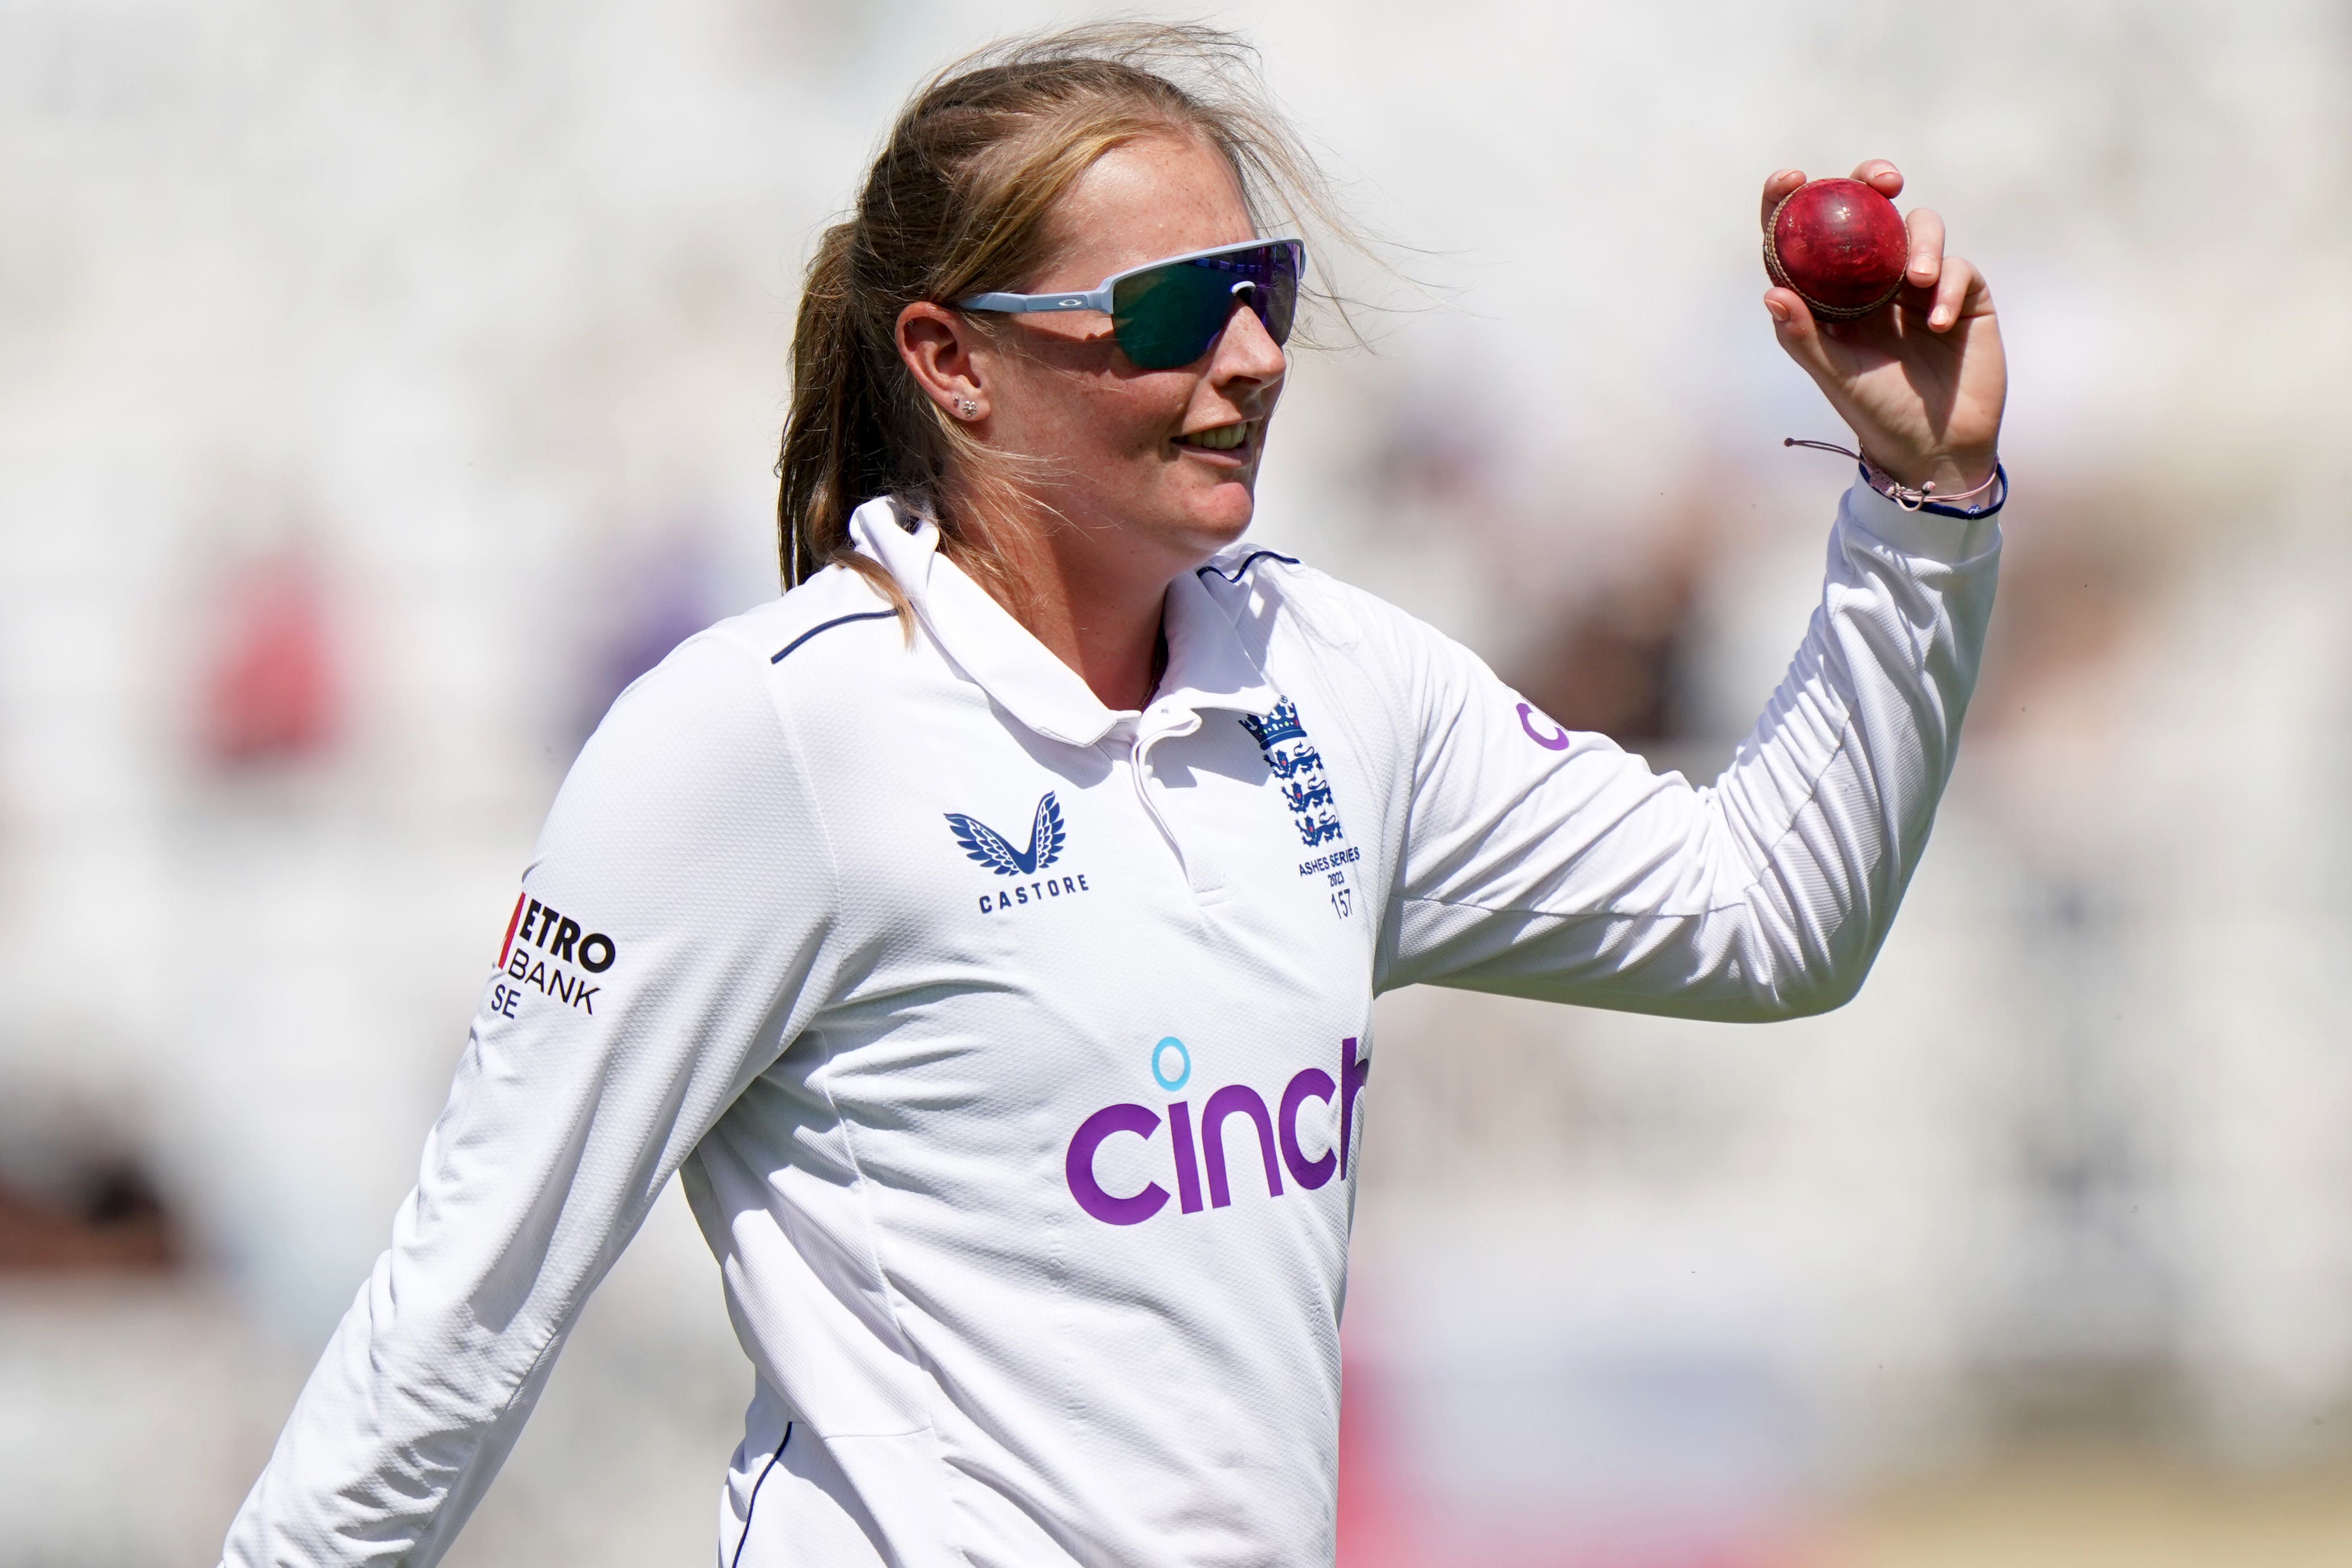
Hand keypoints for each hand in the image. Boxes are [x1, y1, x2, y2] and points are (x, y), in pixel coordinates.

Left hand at [1762, 161, 2004, 495]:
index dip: (1792, 201)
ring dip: (1921, 242)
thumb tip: (1772, 292)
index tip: (1790, 178)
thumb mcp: (1833, 375)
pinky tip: (1934, 323)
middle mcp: (1874, 279)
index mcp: (1832, 293)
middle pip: (1870, 210)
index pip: (1807, 236)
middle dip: (1871, 182)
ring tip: (1916, 279)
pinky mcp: (1963, 294)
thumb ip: (1801, 335)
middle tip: (1881, 182)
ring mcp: (1920, 282)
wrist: (1934, 446)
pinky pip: (1958, 268)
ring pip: (1921, 227)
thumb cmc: (1875, 411)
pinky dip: (1947, 287)